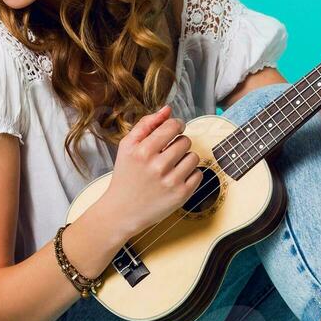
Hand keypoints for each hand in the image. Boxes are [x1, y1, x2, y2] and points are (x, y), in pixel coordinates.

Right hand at [97, 106, 201, 238]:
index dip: (176, 125)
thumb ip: (146, 124)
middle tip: (168, 153)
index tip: (174, 130)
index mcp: (142, 151)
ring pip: (193, 157)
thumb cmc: (126, 176)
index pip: (172, 126)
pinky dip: (189, 175)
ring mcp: (171, 181)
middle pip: (185, 141)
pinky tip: (175, 179)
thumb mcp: (127, 147)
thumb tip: (167, 109)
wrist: (122, 210)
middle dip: (179, 144)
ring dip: (185, 159)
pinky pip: (198, 174)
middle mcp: (157, 166)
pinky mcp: (181, 195)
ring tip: (171, 167)